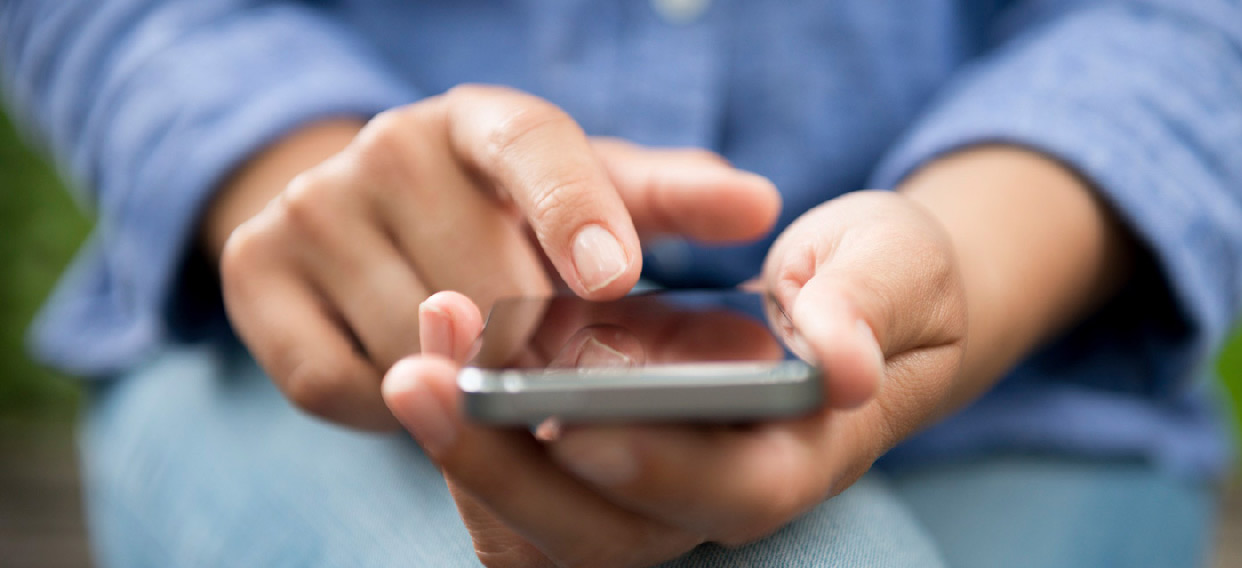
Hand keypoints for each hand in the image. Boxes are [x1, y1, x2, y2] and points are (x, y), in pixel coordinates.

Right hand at [208, 85, 779, 429]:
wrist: (373, 217)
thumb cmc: (512, 218)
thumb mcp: (593, 195)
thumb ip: (669, 201)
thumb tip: (756, 206)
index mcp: (483, 119)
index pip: (533, 149)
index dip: (575, 212)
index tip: (614, 279)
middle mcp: (391, 145)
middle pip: (482, 282)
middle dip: (540, 353)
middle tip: (572, 388)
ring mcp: (313, 206)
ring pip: (415, 344)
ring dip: (468, 384)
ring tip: (500, 377)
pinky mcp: (254, 273)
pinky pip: (340, 382)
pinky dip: (390, 406)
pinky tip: (423, 381)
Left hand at [382, 191, 965, 566]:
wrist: (847, 302)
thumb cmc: (881, 283)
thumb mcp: (897, 268)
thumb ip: (870, 306)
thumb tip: (844, 362)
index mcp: (798, 456)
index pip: (725, 493)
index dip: (649, 466)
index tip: (567, 420)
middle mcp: (714, 494)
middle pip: (605, 532)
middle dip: (509, 468)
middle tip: (426, 379)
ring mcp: (652, 488)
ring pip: (546, 522)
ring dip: (472, 450)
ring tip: (416, 356)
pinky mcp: (604, 462)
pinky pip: (523, 490)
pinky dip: (474, 437)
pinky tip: (435, 355)